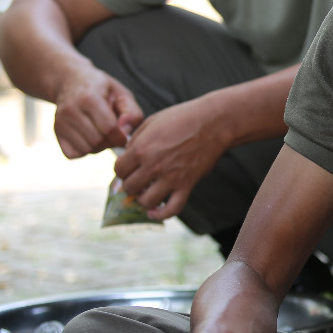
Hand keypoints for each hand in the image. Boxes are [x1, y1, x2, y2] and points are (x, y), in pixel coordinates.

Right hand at [52, 67, 141, 157]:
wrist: (70, 81)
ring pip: (86, 149)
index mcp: (89, 98)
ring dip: (98, 147)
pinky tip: (89, 139)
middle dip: (110, 142)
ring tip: (101, 135)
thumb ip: (131, 112)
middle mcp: (71, 110)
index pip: (109, 128)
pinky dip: (84, 151)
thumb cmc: (102, 89)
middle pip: (97, 141)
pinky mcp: (56, 131)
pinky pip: (72, 154)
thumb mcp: (121, 93)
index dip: (121, 137)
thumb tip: (125, 132)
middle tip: (113, 135)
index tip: (124, 135)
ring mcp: (60, 121)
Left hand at [115, 97, 229, 220]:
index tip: (128, 168)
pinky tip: (154, 213)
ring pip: (146, 201)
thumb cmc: (182, 118)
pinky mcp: (186, 185)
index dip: (121, 170)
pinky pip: (172, 209)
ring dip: (143, 200)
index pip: (119, 170)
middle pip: (129, 187)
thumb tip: (125, 153)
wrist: (213, 123)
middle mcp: (153, 166)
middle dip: (131, 185)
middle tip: (138, 180)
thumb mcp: (151, 122)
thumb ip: (135, 138)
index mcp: (141, 148)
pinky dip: (161, 215)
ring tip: (147, 193)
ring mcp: (170, 178)